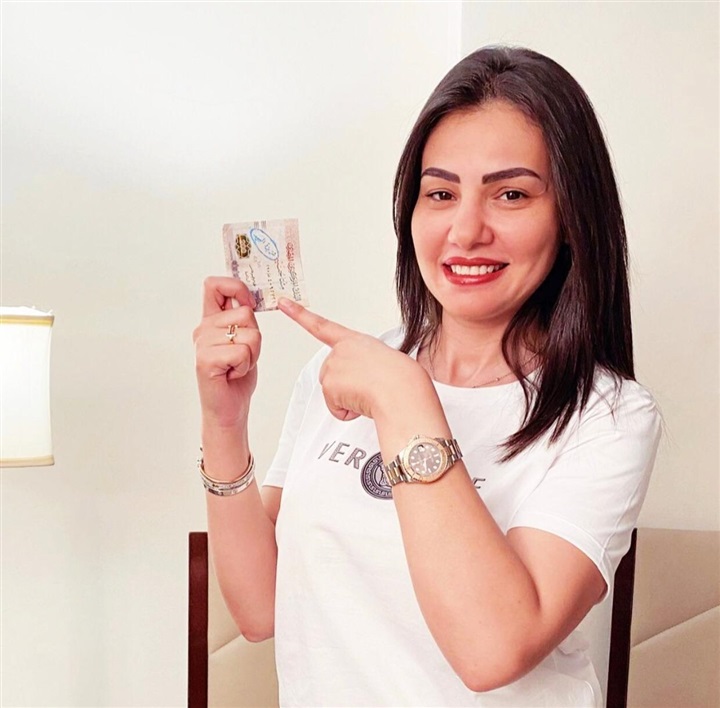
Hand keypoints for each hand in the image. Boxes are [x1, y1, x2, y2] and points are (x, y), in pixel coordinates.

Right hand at [193, 277, 261, 427]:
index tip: (248, 304)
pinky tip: (232, 373)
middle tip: (243, 356)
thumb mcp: (244, 339)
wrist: (228, 408)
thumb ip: (243, 318)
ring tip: (237, 366)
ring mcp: (202, 343)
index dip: (235, 287)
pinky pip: (242, 351)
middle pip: (246, 313)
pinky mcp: (206, 359)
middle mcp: (203, 328)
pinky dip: (246, 365)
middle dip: (255, 337)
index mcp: (210, 320)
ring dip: (252, 354)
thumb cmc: (236, 374)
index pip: (214, 285)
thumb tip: (250, 298)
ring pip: (249, 334)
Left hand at [278, 298, 427, 421]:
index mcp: (355, 341)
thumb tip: (361, 385)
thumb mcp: (383, 361)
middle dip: (347, 388)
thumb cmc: (402, 379)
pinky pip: (336, 409)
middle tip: (371, 386)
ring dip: (350, 400)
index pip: (322, 326)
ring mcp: (332, 366)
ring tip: (371, 392)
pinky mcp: (329, 385)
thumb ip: (364, 365)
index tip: (283, 302)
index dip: (299, 314)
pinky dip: (349, 411)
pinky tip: (364, 401)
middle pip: (331, 375)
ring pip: (334, 394)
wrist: (402, 390)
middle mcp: (340, 350)